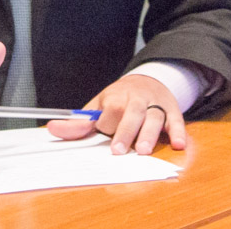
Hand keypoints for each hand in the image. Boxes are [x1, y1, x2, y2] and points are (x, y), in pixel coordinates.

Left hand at [45, 74, 186, 154]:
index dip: (107, 122)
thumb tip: (52, 129)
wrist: (148, 80)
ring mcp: (156, 104)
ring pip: (154, 116)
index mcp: (116, 97)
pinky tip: (179, 145)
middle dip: (125, 131)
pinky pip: (177, 120)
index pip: (111, 109)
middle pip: (132, 112)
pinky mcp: (172, 110)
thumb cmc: (119, 99)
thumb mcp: (97, 106)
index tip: (102, 132)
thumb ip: (78, 122)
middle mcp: (137, 99)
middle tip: (118, 151)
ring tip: (143, 151)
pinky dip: (179, 132)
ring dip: (149, 134)